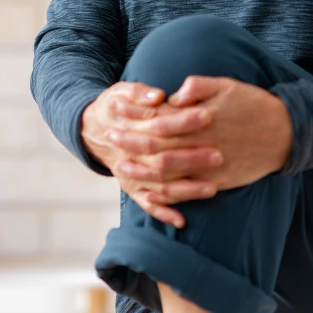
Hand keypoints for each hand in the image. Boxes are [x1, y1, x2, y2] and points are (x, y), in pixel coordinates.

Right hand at [81, 81, 222, 227]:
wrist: (93, 129)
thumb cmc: (116, 106)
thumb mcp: (122, 91)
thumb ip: (140, 92)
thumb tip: (158, 96)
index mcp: (130, 128)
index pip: (160, 125)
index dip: (184, 120)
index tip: (208, 115)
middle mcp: (130, 155)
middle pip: (163, 159)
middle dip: (192, 158)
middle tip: (219, 155)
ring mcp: (131, 175)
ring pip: (159, 186)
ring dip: (185, 189)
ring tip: (212, 188)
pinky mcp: (132, 188)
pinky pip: (147, 205)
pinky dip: (163, 214)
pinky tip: (181, 221)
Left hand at [114, 75, 291, 193]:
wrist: (286, 134)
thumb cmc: (254, 105)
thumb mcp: (228, 86)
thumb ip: (198, 87)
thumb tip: (174, 94)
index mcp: (200, 119)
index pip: (159, 118)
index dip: (136, 115)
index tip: (116, 109)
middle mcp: (201, 144)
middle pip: (157, 146)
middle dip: (131, 142)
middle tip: (110, 137)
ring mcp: (208, 166)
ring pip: (168, 173)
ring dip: (141, 170)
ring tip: (120, 167)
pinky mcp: (217, 182)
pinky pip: (187, 192)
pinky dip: (166, 196)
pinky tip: (149, 194)